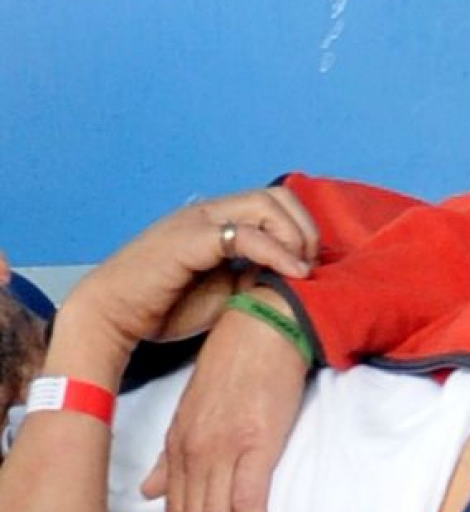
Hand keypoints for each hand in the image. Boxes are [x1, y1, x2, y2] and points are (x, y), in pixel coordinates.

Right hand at [68, 187, 317, 354]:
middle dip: (306, 229)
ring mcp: (197, 221)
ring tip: (302, 271)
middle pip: (276, 196)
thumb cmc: (164, 306)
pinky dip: (276, 251)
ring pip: (265, 204)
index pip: (272, 204)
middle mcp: (208, 212)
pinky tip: (292, 274)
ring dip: (295, 236)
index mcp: (216, 221)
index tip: (311, 267)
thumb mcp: (225, 293)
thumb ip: (254, 278)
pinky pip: (244, 234)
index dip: (301, 231)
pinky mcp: (189, 239)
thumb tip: (290, 280)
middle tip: (312, 267)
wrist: (115, 315)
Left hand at [139, 281, 312, 511]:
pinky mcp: (255, 446)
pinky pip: (247, 503)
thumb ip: (171, 455)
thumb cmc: (237, 364)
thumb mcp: (194, 410)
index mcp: (179, 443)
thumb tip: (149, 490)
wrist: (265, 328)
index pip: (174, 510)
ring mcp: (223, 449)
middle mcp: (194, 451)